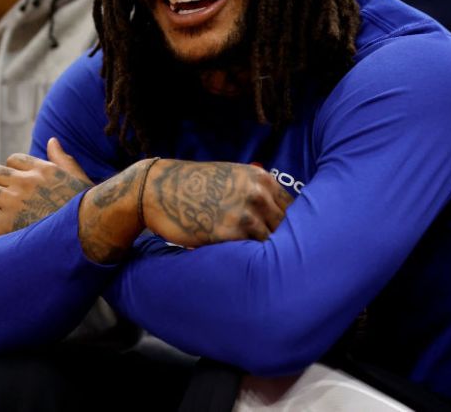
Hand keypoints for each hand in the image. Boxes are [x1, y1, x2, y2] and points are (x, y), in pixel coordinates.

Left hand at [0, 138, 91, 238]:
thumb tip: (52, 141)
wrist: (86, 236)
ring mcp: (14, 201)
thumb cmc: (86, 211)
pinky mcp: (5, 224)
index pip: (13, 160)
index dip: (11, 173)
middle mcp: (26, 182)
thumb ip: (63, 159)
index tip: (13, 187)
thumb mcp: (79, 179)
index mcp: (43, 169)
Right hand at [78, 160, 292, 263]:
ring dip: (272, 258)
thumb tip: (278, 216)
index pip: (293, 208)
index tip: (289, 242)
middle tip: (284, 263)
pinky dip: (253, 262)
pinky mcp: (230, 233)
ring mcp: (246, 213)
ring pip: (273, 243)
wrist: (157, 190)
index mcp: (261, 178)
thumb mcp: (230, 177)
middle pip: (287, 227)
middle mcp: (258, 193)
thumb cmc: (193, 186)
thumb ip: (255, 192)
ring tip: (271, 272)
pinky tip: (251, 270)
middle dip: (286, 244)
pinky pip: (252, 253)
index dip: (293, 227)